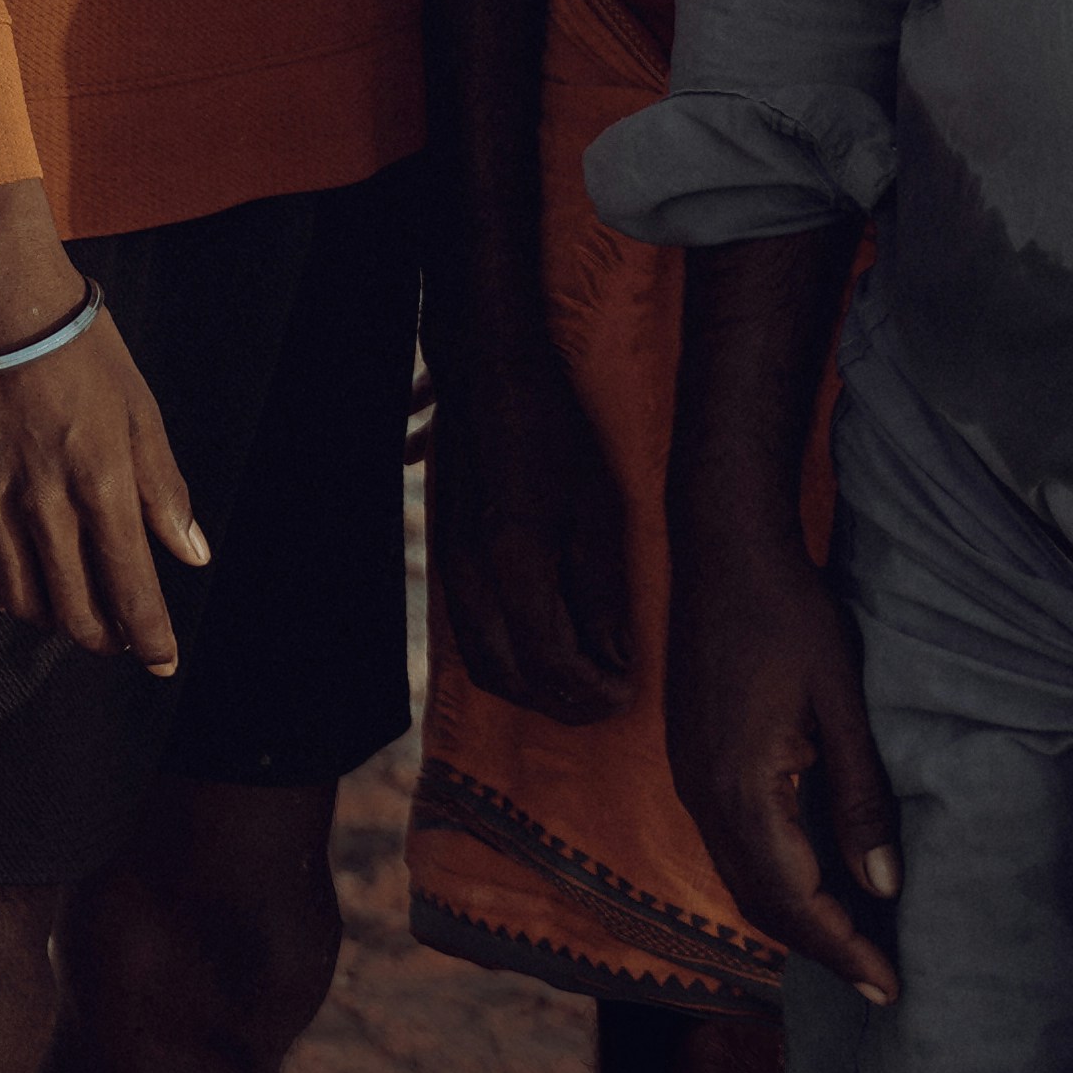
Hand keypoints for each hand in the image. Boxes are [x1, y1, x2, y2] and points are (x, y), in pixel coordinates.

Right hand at [0, 288, 207, 667]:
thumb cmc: (75, 346)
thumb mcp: (139, 410)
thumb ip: (164, 490)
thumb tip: (192, 554)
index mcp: (101, 480)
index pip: (130, 588)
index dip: (150, 637)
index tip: (162, 659)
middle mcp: (43, 500)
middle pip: (75, 609)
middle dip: (105, 636)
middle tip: (119, 633)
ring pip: (22, 600)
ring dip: (53, 620)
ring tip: (71, 610)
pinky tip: (12, 592)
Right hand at [427, 230, 643, 723]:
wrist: (488, 370)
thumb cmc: (554, 427)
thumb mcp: (598, 503)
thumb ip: (602, 587)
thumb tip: (618, 658)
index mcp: (514, 558)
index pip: (550, 664)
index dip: (592, 694)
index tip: (627, 694)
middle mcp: (470, 571)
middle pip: (508, 677)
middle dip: (561, 702)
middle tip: (607, 699)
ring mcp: (450, 563)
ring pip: (482, 661)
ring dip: (530, 686)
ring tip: (580, 679)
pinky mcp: (446, 553)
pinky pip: (469, 633)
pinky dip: (505, 659)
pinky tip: (544, 646)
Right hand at [663, 501, 898, 1004]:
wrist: (720, 551)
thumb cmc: (788, 616)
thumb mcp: (842, 704)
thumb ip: (860, 798)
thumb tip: (883, 888)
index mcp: (742, 789)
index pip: (795, 901)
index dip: (844, 950)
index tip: (891, 988)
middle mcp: (705, 797)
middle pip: (761, 904)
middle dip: (821, 950)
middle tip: (881, 982)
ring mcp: (692, 780)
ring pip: (742, 880)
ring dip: (795, 920)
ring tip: (854, 942)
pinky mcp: (695, 763)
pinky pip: (732, 848)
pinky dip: (774, 881)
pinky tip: (814, 879)